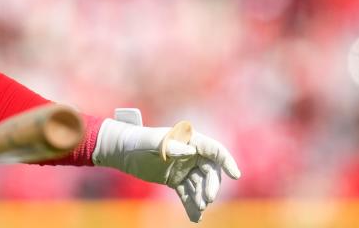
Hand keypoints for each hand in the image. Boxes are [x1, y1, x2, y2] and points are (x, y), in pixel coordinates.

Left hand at [92, 109, 239, 222]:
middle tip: (207, 199)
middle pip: (210, 171)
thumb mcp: (152, 142)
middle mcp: (190, 154)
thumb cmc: (138, 140)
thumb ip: (170, 146)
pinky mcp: (176, 180)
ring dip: (201, 197)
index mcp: (190, 140)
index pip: (214, 150)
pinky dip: (191, 205)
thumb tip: (190, 152)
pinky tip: (195, 218)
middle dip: (211, 185)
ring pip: (200, 185)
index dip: (226, 161)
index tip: (235, 175)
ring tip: (199, 209)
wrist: (123, 152)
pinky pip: (188, 194)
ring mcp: (184, 168)